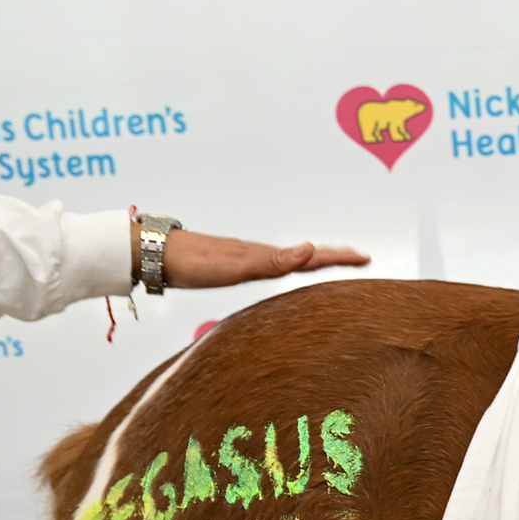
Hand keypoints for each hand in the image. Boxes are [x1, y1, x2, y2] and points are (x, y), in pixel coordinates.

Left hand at [159, 230, 370, 290]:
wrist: (153, 253)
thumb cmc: (193, 262)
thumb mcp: (236, 265)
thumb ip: (274, 261)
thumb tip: (310, 250)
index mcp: (265, 256)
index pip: (311, 256)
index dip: (339, 258)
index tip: (365, 257)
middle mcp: (259, 255)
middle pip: (305, 255)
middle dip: (333, 257)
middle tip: (359, 259)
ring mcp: (245, 258)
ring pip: (289, 259)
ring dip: (312, 261)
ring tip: (329, 262)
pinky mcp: (231, 265)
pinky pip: (271, 266)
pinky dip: (287, 266)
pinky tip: (281, 269)